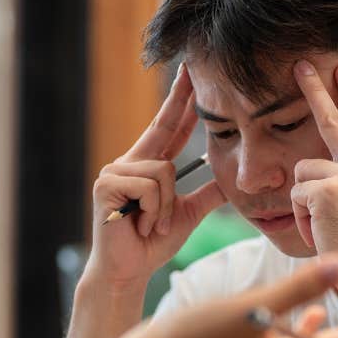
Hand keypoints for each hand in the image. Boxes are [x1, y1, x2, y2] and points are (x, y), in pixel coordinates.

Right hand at [86, 65, 225, 287]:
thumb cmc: (152, 243)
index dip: (179, 103)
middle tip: (191, 67)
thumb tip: (230, 180)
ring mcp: (114, 172)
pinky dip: (154, 211)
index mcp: (146, 166)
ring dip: (165, 207)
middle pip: (164, 131)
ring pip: (163, 171)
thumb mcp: (186, 214)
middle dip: (179, 101)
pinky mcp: (107, 186)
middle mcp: (128, 162)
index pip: (167, 127)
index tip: (189, 75)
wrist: (129, 271)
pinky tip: (141, 225)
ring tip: (152, 225)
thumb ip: (205, 194)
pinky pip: (149, 186)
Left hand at [290, 61, 337, 303]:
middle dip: (316, 89)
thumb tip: (324, 164)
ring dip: (304, 200)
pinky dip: (301, 217)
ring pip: (303, 170)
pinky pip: (296, 194)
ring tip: (323, 225)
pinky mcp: (328, 190)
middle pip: (334, 120)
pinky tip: (319, 232)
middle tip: (301, 65)